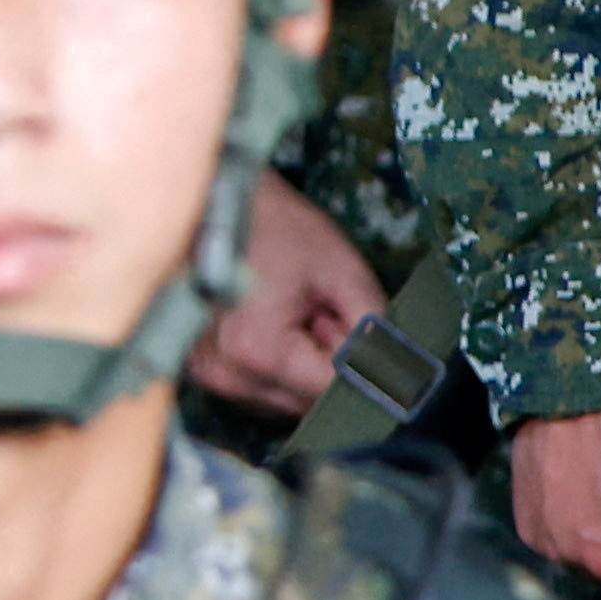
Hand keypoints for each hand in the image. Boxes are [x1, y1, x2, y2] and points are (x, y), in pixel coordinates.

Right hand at [186, 174, 387, 419]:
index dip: (359, 365)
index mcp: (259, 352)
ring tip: (296, 313)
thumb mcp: (340, 269)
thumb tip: (401, 374)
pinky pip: (255, 386)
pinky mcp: (198, 366)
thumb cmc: (271, 223)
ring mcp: (206, 374)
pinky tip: (271, 322)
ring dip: (303, 370)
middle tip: (326, 314)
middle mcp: (227, 375)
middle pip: (307, 404)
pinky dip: (275, 364)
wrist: (208, 195)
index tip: (360, 330)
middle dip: (330, 368)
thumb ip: (376, 328)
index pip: (335, 392)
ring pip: (282, 399)